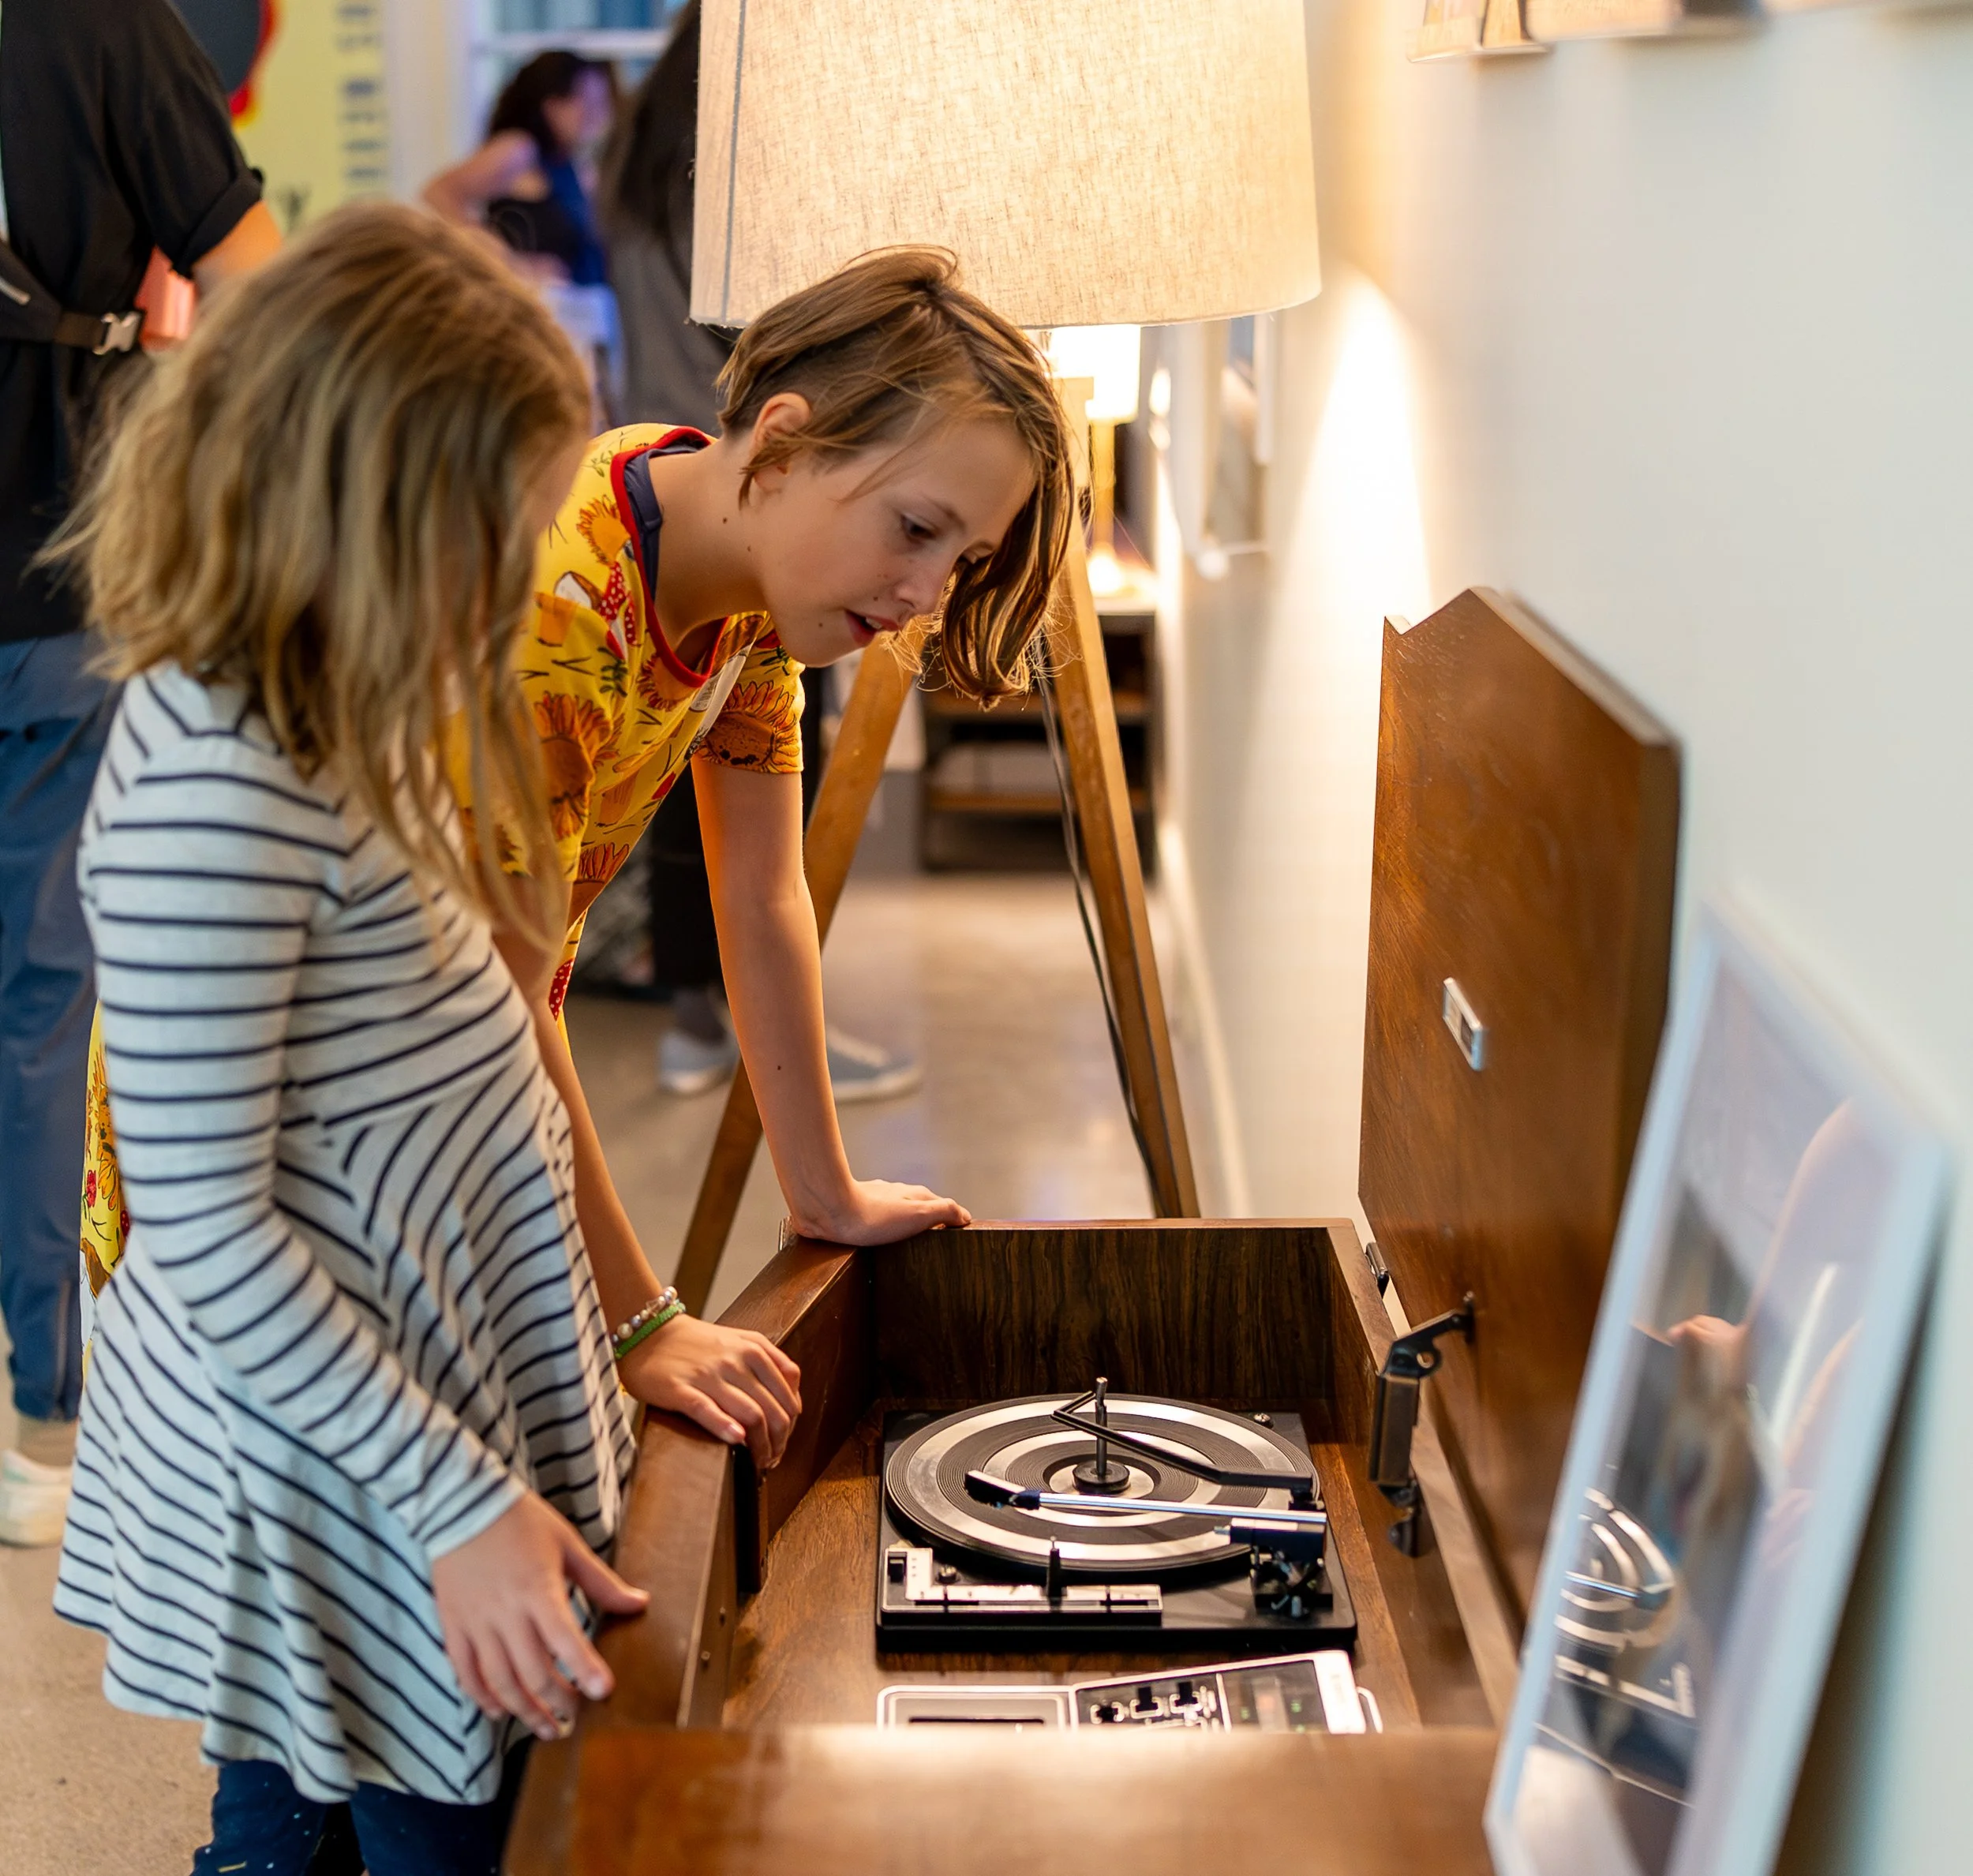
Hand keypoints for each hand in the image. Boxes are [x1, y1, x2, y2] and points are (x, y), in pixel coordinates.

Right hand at [431, 1492, 648, 1741]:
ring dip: (523, 1711)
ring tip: (544, 1728)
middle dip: (557, 1703)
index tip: (604, 1692)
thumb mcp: (568, 1545)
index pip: (565, 1640)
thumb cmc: (520, 1522)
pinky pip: (465, 1673)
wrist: (461, 1505)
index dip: (585, 1669)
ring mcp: (476, 1623)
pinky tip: (498, 1711)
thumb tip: (640, 1603)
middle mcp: (506, 1613)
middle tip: (574, 1720)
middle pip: (533, 1672)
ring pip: (500, 1682)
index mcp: (538, 1590)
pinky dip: (481, 1697)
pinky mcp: (453, 1627)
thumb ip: (601, 1582)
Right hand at [619, 1314, 802, 1467]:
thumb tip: (792, 1401)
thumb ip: (770, 1362)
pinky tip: (737, 1441)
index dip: (791, 1424)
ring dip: (760, 1446)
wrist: (649, 1333)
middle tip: (773, 1458)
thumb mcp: (740, 1341)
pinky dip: (726, 1427)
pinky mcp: (680, 1389)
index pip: (789, 1393)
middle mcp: (735, 1360)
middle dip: (779, 1441)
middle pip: (774, 1409)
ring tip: (759, 1462)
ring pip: (750, 1414)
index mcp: (754, 1349)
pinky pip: (708, 1410)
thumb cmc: (696, 1342)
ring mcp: (708, 1374)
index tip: (783, 1440)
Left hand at [791, 1178, 970, 1247]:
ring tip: (906, 1240)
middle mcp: (895, 1193)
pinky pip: (874, 1217)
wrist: (827, 1209)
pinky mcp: (853, 1209)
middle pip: (918, 1204)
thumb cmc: (873, 1216)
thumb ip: (944, 1211)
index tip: (959, 1231)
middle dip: (927, 1219)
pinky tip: (875, 1236)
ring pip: (895, 1209)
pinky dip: (881, 1225)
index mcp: (914, 1195)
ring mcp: (873, 1199)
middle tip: (934, 1239)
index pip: (942, 1205)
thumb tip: (964, 1215)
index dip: (951, 1218)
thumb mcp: (918, 1214)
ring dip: (902, 1221)